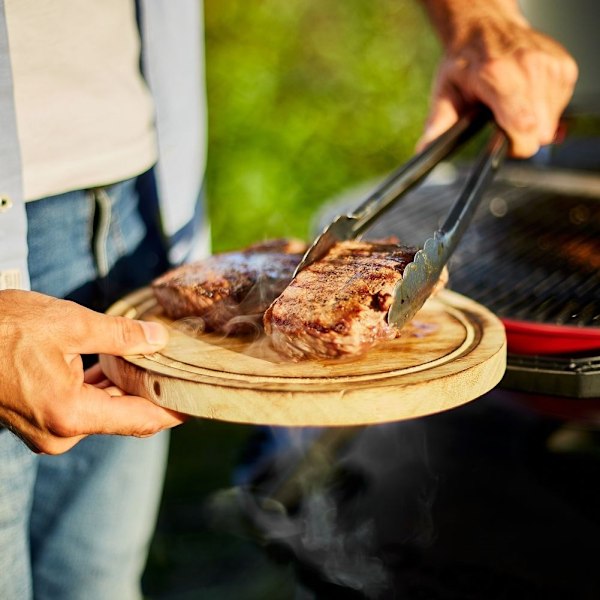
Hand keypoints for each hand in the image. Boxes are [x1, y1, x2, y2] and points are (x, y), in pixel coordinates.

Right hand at [0, 289, 186, 453]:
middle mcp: (60, 434)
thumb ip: (121, 335)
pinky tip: (117, 369)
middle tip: (181, 373)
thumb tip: (158, 338)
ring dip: (126, 391)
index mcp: (71, 415)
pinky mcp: (38, 420)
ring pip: (103, 412)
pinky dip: (102, 391)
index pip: (141, 420)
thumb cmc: (3, 328)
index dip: (174, 411)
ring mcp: (46, 431)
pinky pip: (82, 409)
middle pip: (124, 418)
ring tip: (155, 366)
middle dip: (153, 395)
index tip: (199, 402)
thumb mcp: (70, 324)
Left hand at [418, 1, 577, 156]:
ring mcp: (550, 66)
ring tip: (511, 105)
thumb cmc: (465, 62)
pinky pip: (560, 108)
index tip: (505, 144)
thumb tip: (423, 150)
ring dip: (533, 123)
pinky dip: (544, 110)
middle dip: (522, 138)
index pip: (523, 124)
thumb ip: (438, 124)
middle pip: (539, 131)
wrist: (486, 28)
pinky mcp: (565, 68)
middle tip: (502, 122)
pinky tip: (526, 96)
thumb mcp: (445, 92)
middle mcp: (528, 67)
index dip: (517, 145)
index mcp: (497, 75)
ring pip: (550, 124)